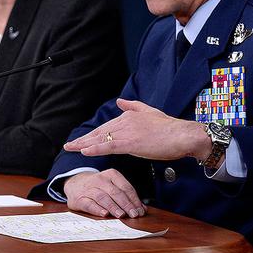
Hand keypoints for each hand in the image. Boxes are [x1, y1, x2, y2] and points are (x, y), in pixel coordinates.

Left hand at [63, 98, 209, 161]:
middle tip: (69, 145)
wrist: (183, 135)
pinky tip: (84, 151)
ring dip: (84, 145)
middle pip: (100, 132)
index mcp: (129, 116)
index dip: (92, 135)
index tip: (82, 140)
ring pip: (101, 139)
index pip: (106, 127)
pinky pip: (109, 147)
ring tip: (71, 148)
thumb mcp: (150, 112)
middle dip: (83, 139)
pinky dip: (95, 149)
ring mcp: (127, 132)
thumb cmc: (170, 128)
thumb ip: (134, 106)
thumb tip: (121, 101)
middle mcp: (125, 121)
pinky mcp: (131, 143)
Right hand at [63, 169, 145, 218]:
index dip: (134, 200)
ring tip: (121, 215)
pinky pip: (89, 204)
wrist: (74, 184)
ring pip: (103, 197)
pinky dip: (97, 209)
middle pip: (116, 192)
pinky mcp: (79, 198)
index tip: (140, 211)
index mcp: (111, 175)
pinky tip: (104, 214)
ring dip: (113, 207)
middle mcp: (100, 179)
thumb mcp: (112, 186)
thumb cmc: (98, 187)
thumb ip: (127, 196)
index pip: (126, 187)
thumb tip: (142, 209)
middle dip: (126, 204)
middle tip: (133, 214)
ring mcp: (89, 188)